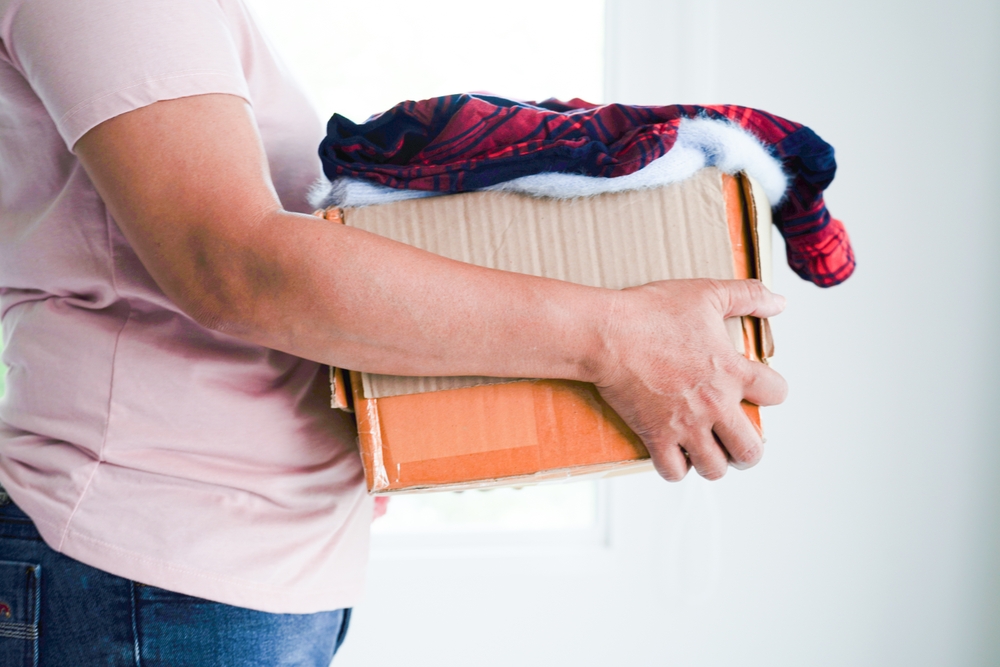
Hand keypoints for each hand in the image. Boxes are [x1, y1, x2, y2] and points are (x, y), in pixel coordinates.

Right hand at [592, 279, 787, 481]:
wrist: (608, 334)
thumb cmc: (652, 312)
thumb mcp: (707, 293)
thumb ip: (748, 295)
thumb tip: (780, 301)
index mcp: (732, 372)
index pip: (776, 394)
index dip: (772, 392)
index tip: (757, 390)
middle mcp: (715, 405)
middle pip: (751, 451)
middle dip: (747, 450)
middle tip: (735, 440)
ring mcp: (685, 425)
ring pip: (715, 468)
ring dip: (713, 462)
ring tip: (705, 450)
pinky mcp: (655, 435)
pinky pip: (673, 471)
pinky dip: (675, 467)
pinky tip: (674, 452)